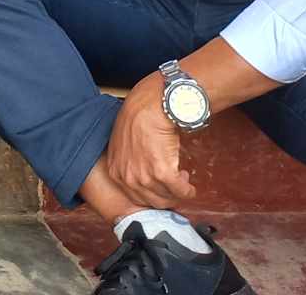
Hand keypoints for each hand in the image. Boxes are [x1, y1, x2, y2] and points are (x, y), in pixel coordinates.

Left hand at [103, 76, 196, 210]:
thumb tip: (141, 174)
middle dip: (166, 196)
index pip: (135, 196)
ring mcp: (143, 177)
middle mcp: (127, 178)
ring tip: (181, 180)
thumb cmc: (137, 117)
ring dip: (177, 192)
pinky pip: (179, 191)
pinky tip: (189, 187)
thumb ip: (129, 162)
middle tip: (174, 186)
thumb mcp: (123, 144)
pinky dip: (187, 191)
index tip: (161, 188)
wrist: (149, 105)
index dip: (152, 194)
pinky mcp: (161, 173)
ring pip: (167, 197)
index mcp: (115, 171)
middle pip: (152, 200)